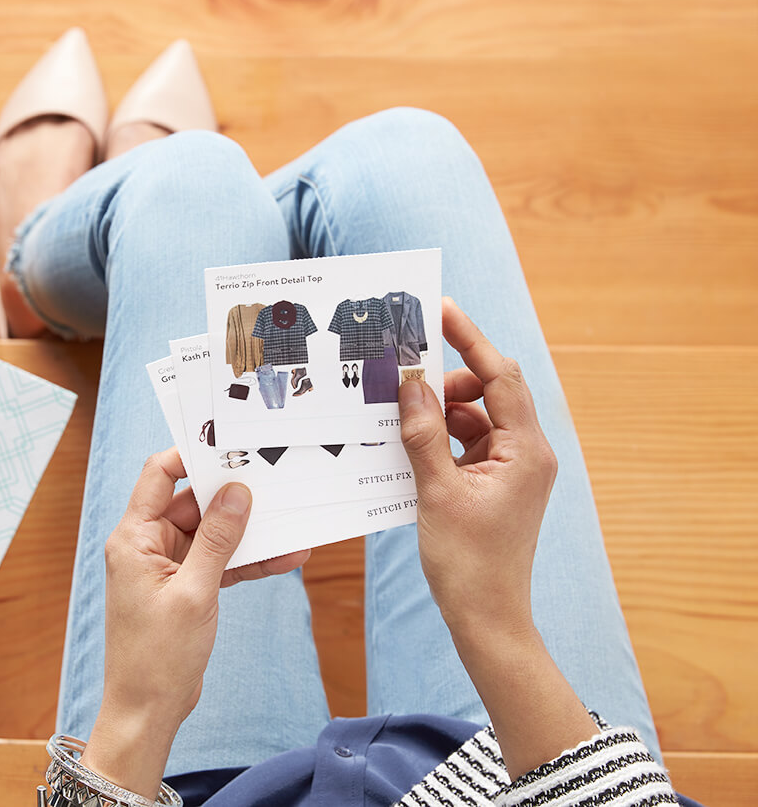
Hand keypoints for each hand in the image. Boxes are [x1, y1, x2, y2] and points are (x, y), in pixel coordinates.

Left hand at [80, 448, 309, 797]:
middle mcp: (147, 545)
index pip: (159, 475)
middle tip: (274, 481)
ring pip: (212, 534)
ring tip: (292, 521)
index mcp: (134, 537)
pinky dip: (247, 561)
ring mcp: (167, 567)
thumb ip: (218, 540)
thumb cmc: (157, 656)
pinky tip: (286, 557)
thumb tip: (237, 493)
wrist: (147, 711)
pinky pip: (219, 563)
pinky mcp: (185, 588)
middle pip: (192, 503)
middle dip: (233, 496)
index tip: (230, 447)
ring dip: (249, 533)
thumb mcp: (194, 592)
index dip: (192, 456)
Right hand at [399, 297, 597, 778]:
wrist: (486, 618)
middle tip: (404, 385)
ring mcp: (513, 469)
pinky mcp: (496, 484)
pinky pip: (467, 444)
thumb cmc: (469, 564)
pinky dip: (440, 440)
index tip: (440, 310)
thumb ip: (423, 432)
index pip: (500, 376)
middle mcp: (527, 453)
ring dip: (439, 415)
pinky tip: (409, 448)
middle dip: (446, 384)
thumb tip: (412, 382)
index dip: (470, 339)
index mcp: (526, 450)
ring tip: (400, 422)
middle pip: (488, 392)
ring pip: (475, 418)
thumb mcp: (437, 492)